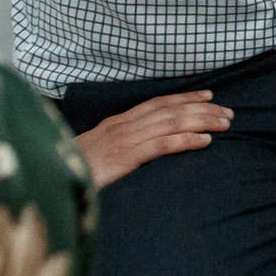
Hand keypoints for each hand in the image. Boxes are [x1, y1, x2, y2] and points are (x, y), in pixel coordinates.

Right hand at [76, 91, 228, 188]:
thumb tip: (137, 151)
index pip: (157, 104)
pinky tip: (205, 141)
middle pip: (170, 111)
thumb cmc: (70, 172)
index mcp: (116, 124)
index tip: (209, 96)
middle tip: (228, 112)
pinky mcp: (123, 158)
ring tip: (224, 123)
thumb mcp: (96, 155)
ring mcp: (123, 140)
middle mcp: (122, 126)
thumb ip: (117, 149)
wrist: (47, 179)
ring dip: (201, 121)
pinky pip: (160, 145)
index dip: (185, 98)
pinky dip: (185, 140)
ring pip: (170, 123)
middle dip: (202, 109)